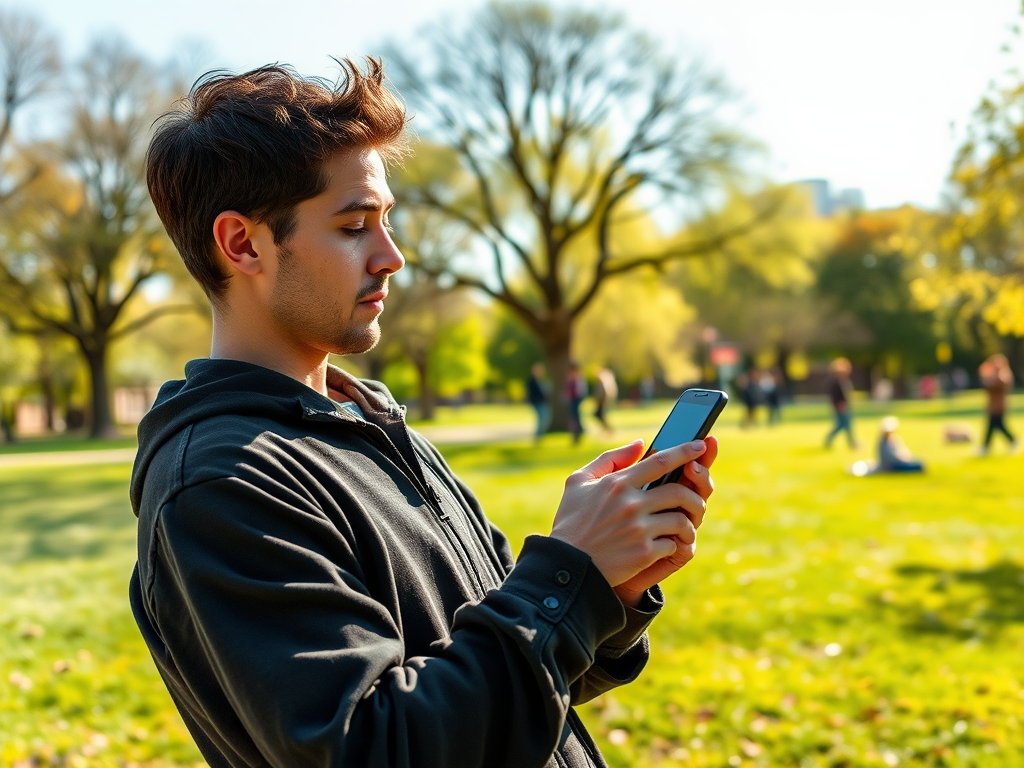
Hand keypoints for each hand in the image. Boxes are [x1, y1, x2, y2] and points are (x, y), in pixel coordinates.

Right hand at [549, 436, 717, 603]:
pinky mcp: (643, 553)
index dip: (685, 452)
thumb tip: (639, 443)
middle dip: (695, 495)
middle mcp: (630, 504)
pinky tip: (667, 545)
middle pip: (679, 492)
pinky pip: (673, 544)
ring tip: (685, 528)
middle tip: (698, 501)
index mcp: (617, 483)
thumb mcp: (579, 482)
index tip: (701, 446)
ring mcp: (638, 529)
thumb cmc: (571, 521)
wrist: (567, 565)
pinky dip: (675, 544)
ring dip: (689, 524)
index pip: (660, 461)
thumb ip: (610, 458)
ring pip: (681, 520)